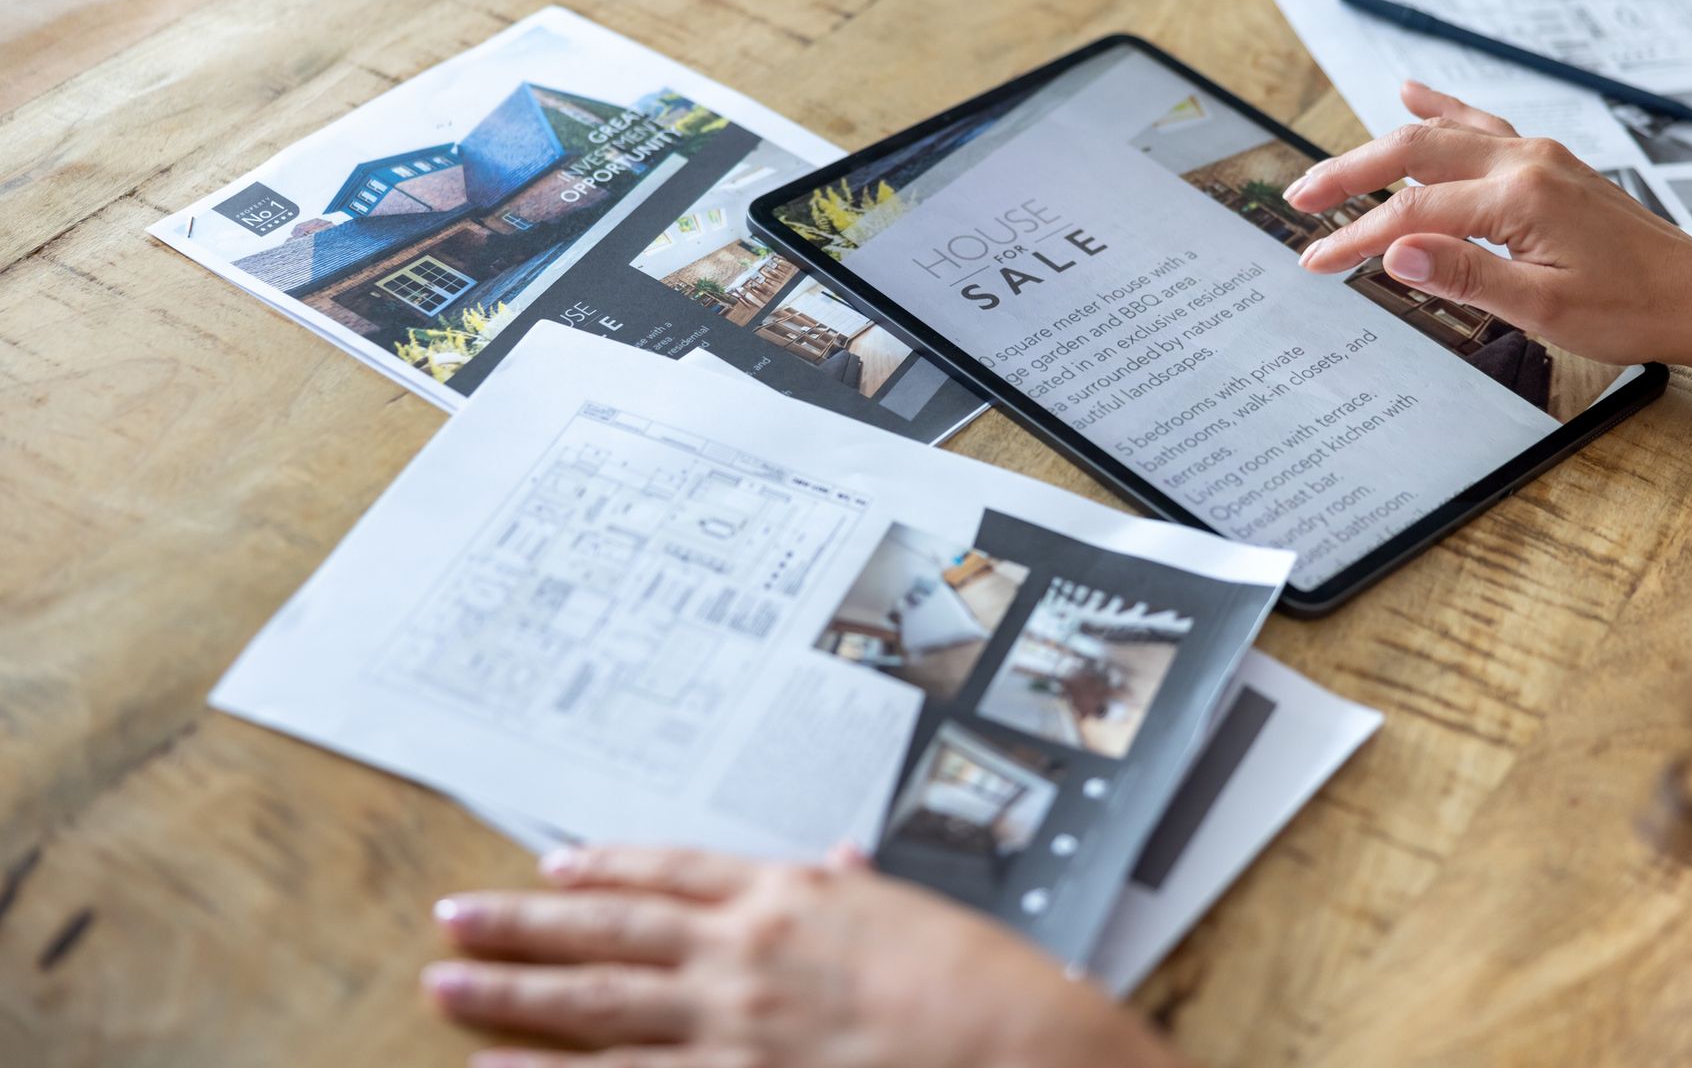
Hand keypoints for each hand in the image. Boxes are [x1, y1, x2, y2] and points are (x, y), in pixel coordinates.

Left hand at [422, 845, 1183, 1067]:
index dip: (603, 866)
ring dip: (512, 999)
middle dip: (522, 927)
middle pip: (608, 931)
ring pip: (596, 1009)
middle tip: (453, 918)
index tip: (552, 866)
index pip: (671, 869)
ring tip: (445, 988)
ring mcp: (733, 1027)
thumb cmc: (983, 986)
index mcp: (790, 894)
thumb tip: (831, 864)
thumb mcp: (916, 917)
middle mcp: (745, 951)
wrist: (1025, 1055)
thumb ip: (855, 893)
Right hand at [1286, 81, 1691, 368]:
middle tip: (1297, 199)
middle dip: (1348, 175)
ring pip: (1441, 135)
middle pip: (1413, 153)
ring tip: (1332, 170)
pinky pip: (1480, 123)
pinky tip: (1408, 93)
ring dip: (1380, 148)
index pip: (1413, 215)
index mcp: (1522, 199)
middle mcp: (1528, 162)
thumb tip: (1396, 254)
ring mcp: (1539, 155)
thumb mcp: (1545, 309)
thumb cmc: (1631, 311)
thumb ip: (1466, 276)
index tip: (1316, 262)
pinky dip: (1439, 108)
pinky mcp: (1547, 163)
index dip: (1355, 238)